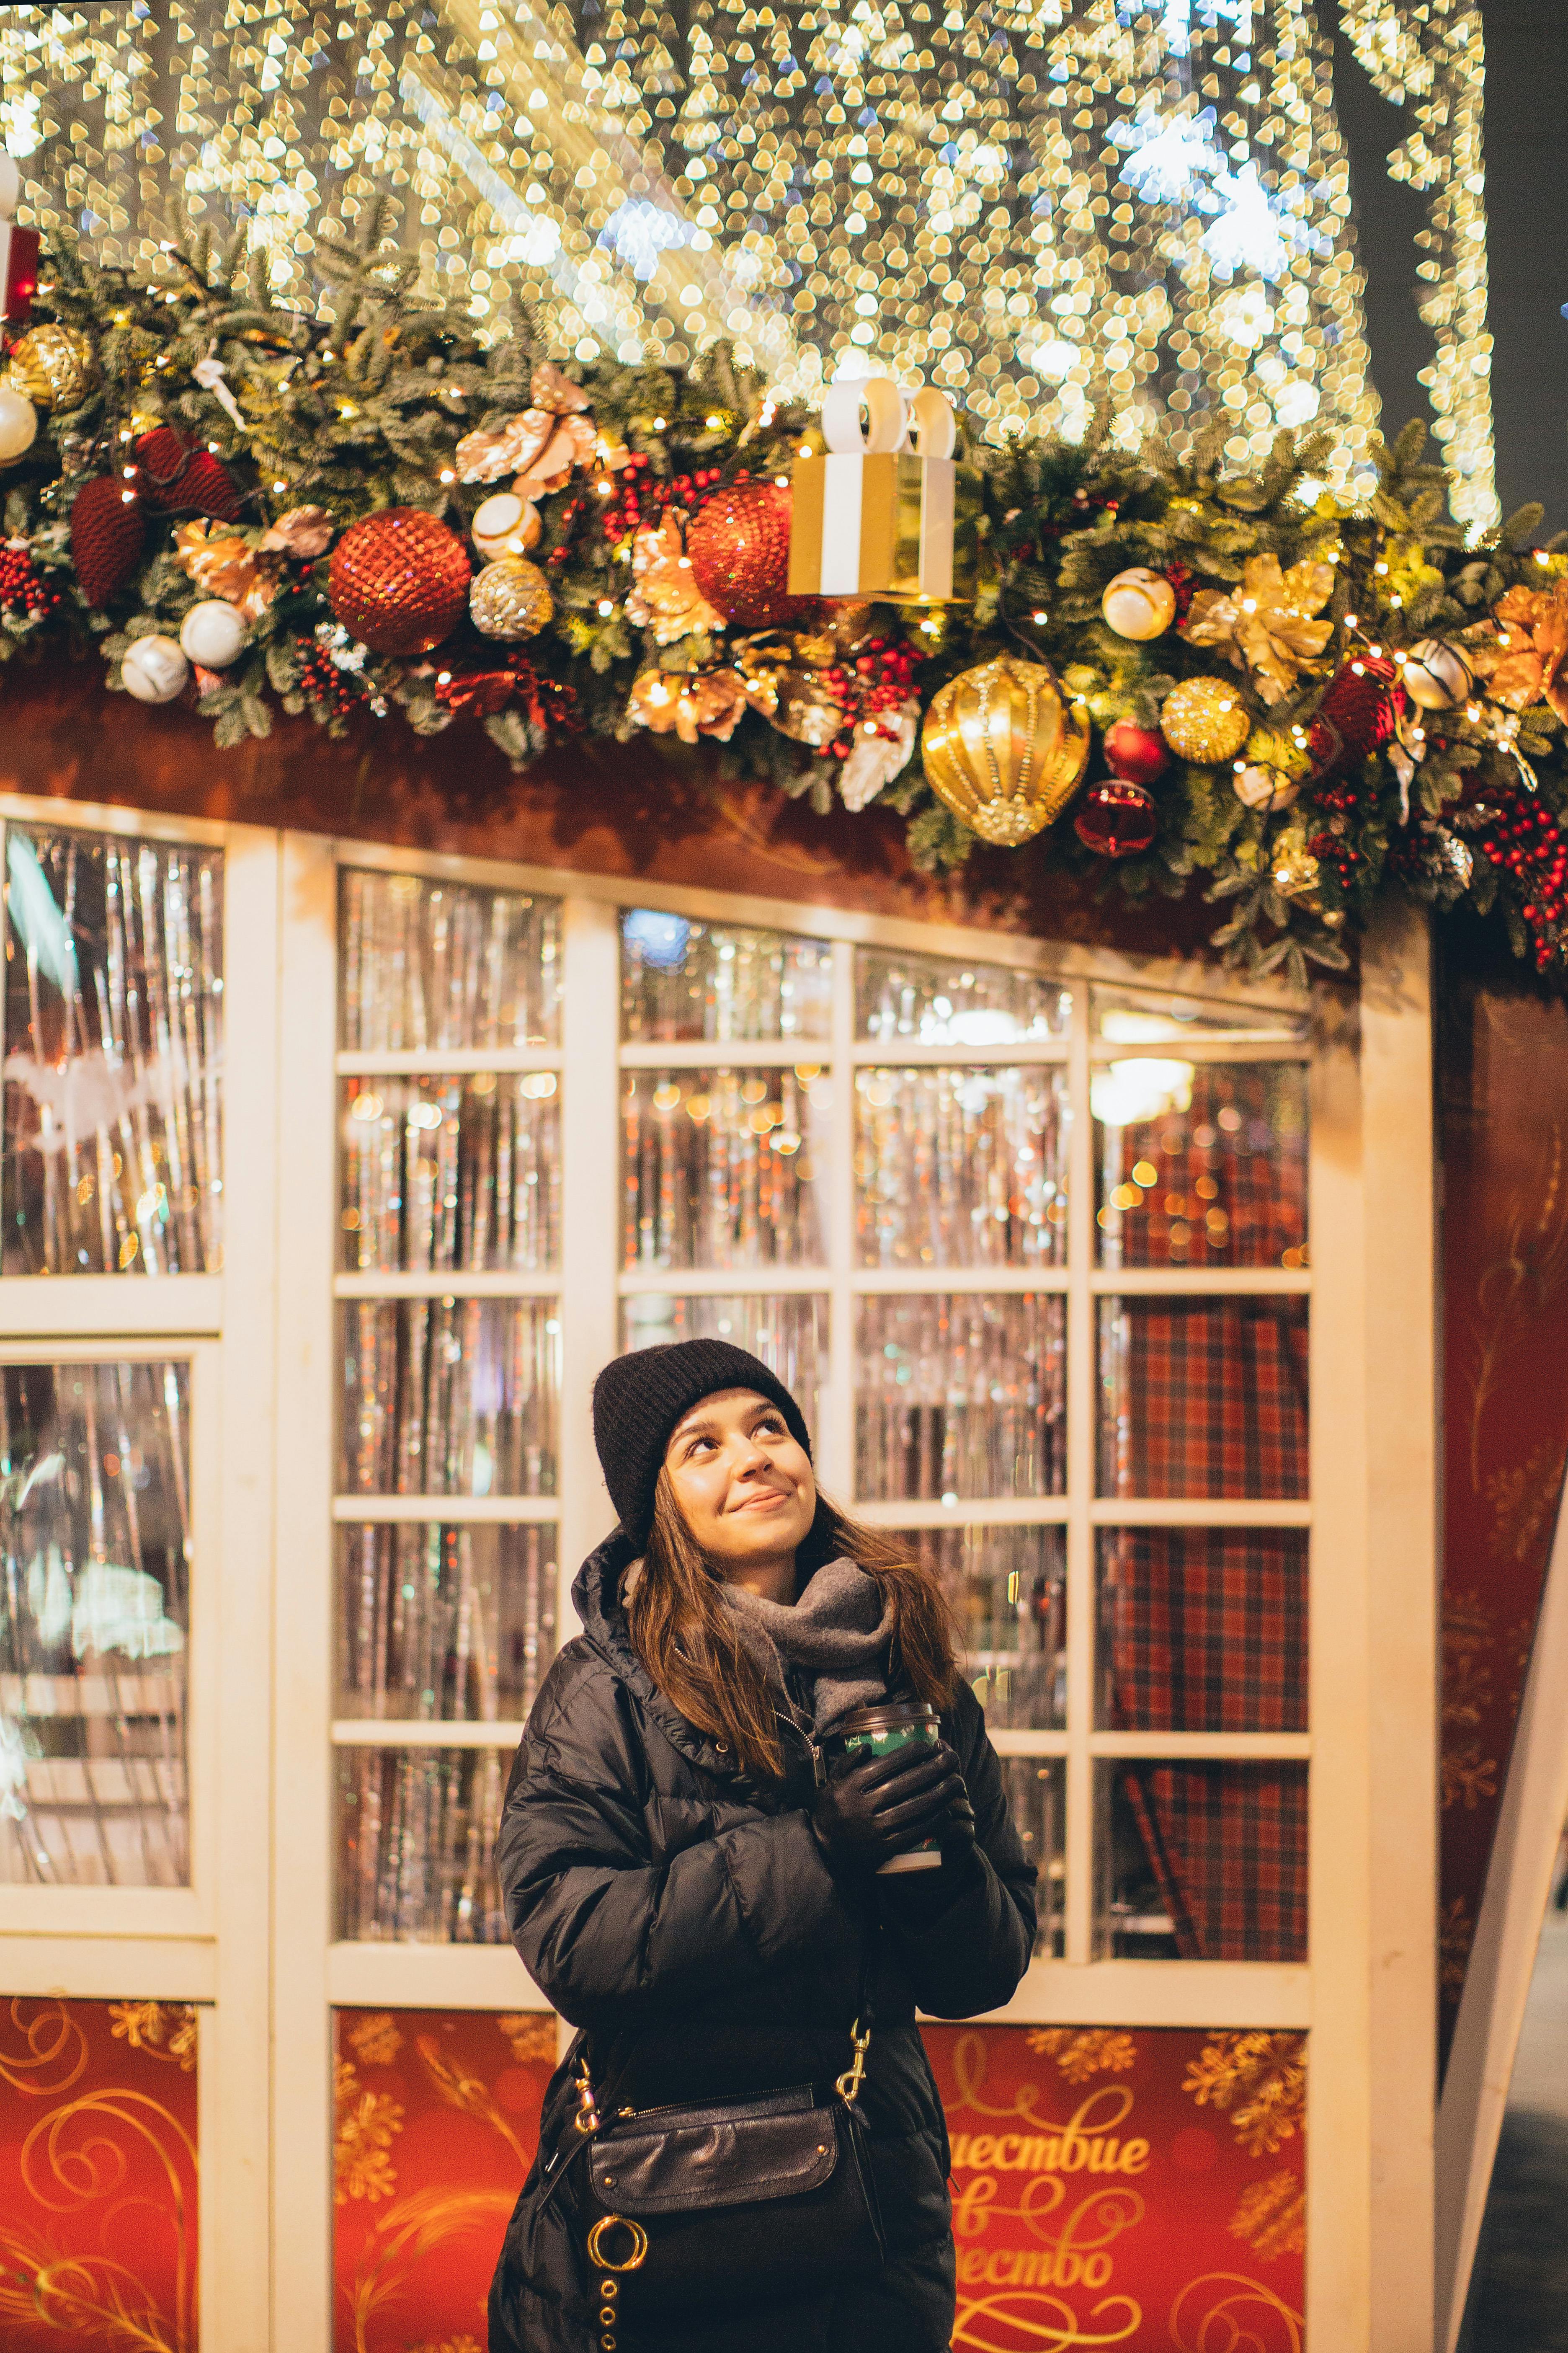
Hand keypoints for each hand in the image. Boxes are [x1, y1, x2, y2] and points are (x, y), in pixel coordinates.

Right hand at [811, 1740, 969, 1873]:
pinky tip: (946, 1811)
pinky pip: (912, 1833)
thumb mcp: (831, 1785)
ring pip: (913, 1808)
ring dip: (940, 1794)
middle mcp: (860, 1807)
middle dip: (933, 1768)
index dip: (910, 1754)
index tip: (928, 1746)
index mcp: (848, 1787)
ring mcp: (872, 1830)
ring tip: (957, 1782)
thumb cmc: (830, 1813)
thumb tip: (869, 1746)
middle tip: (952, 1758)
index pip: (884, 1765)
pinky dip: (931, 1822)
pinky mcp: (882, 1850)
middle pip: (904, 1784)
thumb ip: (847, 1763)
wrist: (823, 1855)